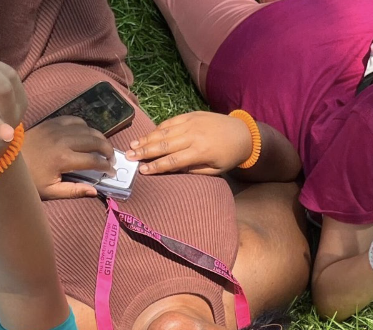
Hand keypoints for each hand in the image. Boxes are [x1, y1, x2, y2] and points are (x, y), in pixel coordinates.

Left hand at [23, 116, 112, 197]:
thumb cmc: (29, 179)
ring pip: (87, 128)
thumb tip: (95, 190)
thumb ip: (73, 191)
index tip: (111, 172)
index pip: (94, 160)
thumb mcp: (50, 191)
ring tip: (103, 147)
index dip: (106, 166)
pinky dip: (85, 126)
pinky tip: (87, 134)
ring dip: (99, 137)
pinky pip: (74, 119)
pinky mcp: (51, 122)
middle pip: (95, 140)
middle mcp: (63, 141)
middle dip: (108, 149)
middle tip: (112, 158)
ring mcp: (57, 129)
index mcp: (63, 159)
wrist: (6, 159)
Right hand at [129, 111, 253, 174]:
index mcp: (200, 151)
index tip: (142, 171)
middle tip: (129, 157)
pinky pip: (171, 121)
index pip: (173, 161)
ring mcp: (191, 122)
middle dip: (145, 151)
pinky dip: (158, 128)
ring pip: (164, 131)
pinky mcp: (191, 114)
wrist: (243, 133)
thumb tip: (172, 170)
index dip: (156, 166)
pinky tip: (148, 135)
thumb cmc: (228, 156)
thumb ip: (193, 170)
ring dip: (147, 139)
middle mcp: (193, 135)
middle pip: (164, 144)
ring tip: (133, 145)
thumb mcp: (215, 170)